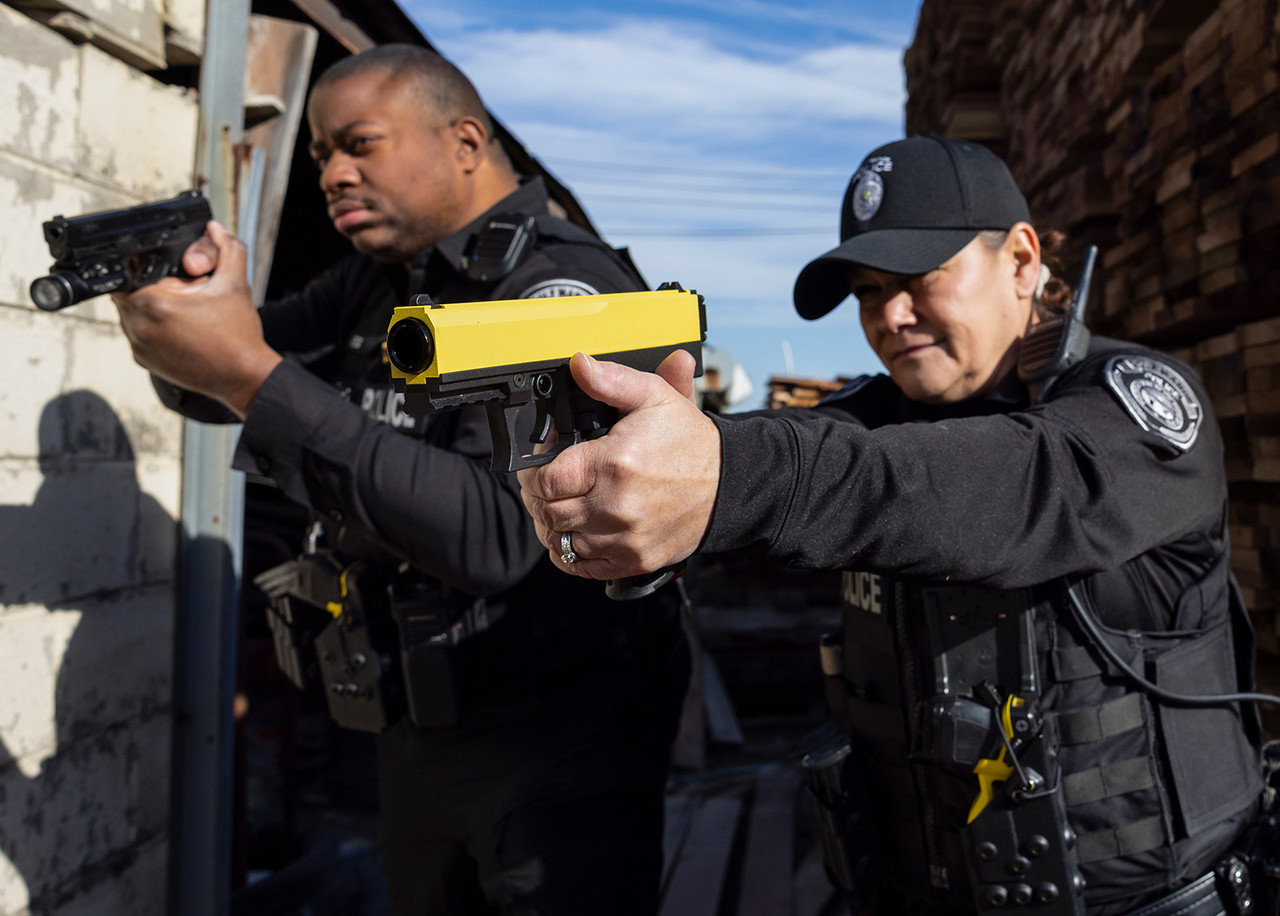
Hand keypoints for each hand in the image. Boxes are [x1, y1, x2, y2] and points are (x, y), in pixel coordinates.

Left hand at [111, 221, 280, 418]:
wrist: (244, 377)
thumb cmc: (238, 335)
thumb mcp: (235, 283)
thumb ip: (226, 249)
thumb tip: (215, 230)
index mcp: (153, 303)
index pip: (126, 273)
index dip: (145, 269)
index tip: (167, 275)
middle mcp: (138, 327)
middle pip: (128, 294)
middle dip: (150, 289)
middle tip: (181, 294)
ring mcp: (140, 347)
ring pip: (132, 316)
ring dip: (151, 311)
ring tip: (184, 316)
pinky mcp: (145, 362)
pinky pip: (140, 337)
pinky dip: (156, 331)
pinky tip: (183, 333)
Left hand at [518, 350, 720, 580]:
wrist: (730, 485)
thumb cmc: (690, 443)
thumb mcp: (655, 397)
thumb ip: (612, 380)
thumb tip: (578, 364)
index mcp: (613, 464)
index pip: (545, 479)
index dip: (533, 472)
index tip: (538, 465)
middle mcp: (615, 507)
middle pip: (548, 512)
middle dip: (540, 497)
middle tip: (547, 485)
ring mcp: (625, 539)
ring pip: (559, 542)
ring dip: (552, 524)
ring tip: (561, 506)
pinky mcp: (634, 561)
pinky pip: (581, 566)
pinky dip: (569, 553)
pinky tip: (576, 532)